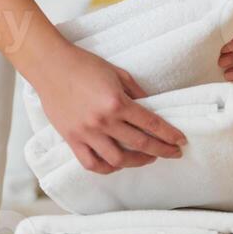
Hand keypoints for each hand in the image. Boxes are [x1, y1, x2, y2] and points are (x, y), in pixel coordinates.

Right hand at [31, 43, 186, 174]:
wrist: (51, 66)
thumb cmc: (85, 65)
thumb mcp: (118, 73)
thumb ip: (136, 92)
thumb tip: (152, 107)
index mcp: (117, 102)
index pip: (151, 124)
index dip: (169, 135)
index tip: (181, 142)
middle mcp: (104, 121)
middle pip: (140, 144)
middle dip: (161, 151)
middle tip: (172, 153)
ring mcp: (87, 133)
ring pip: (117, 161)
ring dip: (137, 162)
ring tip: (147, 158)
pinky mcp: (72, 140)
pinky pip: (91, 164)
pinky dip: (106, 168)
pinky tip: (116, 164)